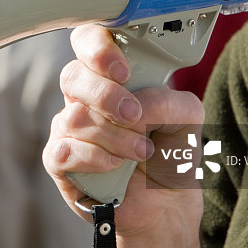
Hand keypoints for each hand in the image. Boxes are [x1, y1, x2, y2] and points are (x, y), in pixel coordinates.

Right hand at [42, 24, 207, 247]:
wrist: (165, 205)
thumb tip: (137, 103)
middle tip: (136, 116)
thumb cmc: (171, 154)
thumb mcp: (188, 118)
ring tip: (141, 151)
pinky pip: (64, 150)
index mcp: (110, 75)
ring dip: (115, 136)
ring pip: (74, 117)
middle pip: (72, 76)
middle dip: (107, 96)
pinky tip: (116, 165)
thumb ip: (170, 100)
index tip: (124, 70)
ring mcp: (67, 127)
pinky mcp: (59, 160)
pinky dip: (96, 158)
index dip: (97, 48)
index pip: (86, 41)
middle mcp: (84, 97)